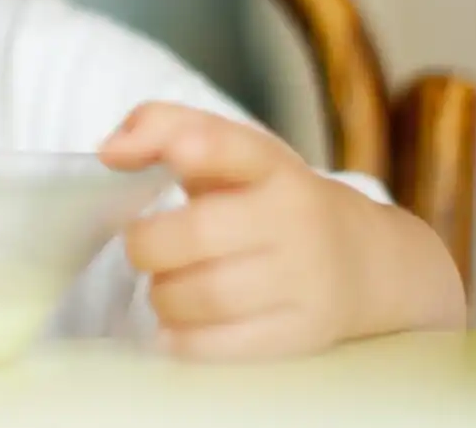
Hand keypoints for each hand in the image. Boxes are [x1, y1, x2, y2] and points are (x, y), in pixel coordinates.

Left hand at [99, 102, 379, 358]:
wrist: (365, 259)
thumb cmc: (268, 199)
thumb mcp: (229, 153)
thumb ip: (163, 130)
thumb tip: (110, 151)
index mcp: (270, 165)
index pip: (234, 146)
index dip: (199, 146)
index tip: (176, 153)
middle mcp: (295, 217)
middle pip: (200, 234)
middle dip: (148, 246)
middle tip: (144, 248)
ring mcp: (306, 278)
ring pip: (208, 296)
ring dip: (163, 296)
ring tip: (165, 286)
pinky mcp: (304, 331)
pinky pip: (225, 345)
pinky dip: (183, 339)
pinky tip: (176, 325)